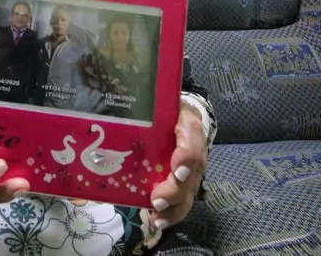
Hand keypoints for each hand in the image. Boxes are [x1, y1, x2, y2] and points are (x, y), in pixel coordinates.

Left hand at [148, 101, 207, 229]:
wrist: (179, 115)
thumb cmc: (167, 109)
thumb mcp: (164, 100)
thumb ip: (150, 102)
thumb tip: (125, 102)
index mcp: (189, 126)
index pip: (193, 140)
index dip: (187, 157)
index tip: (176, 170)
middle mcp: (195, 151)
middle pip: (191, 175)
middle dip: (175, 191)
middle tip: (156, 199)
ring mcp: (191, 171)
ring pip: (188, 194)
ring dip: (173, 208)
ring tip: (157, 217)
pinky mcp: (183, 183)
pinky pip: (181, 201)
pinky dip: (171, 214)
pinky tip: (158, 221)